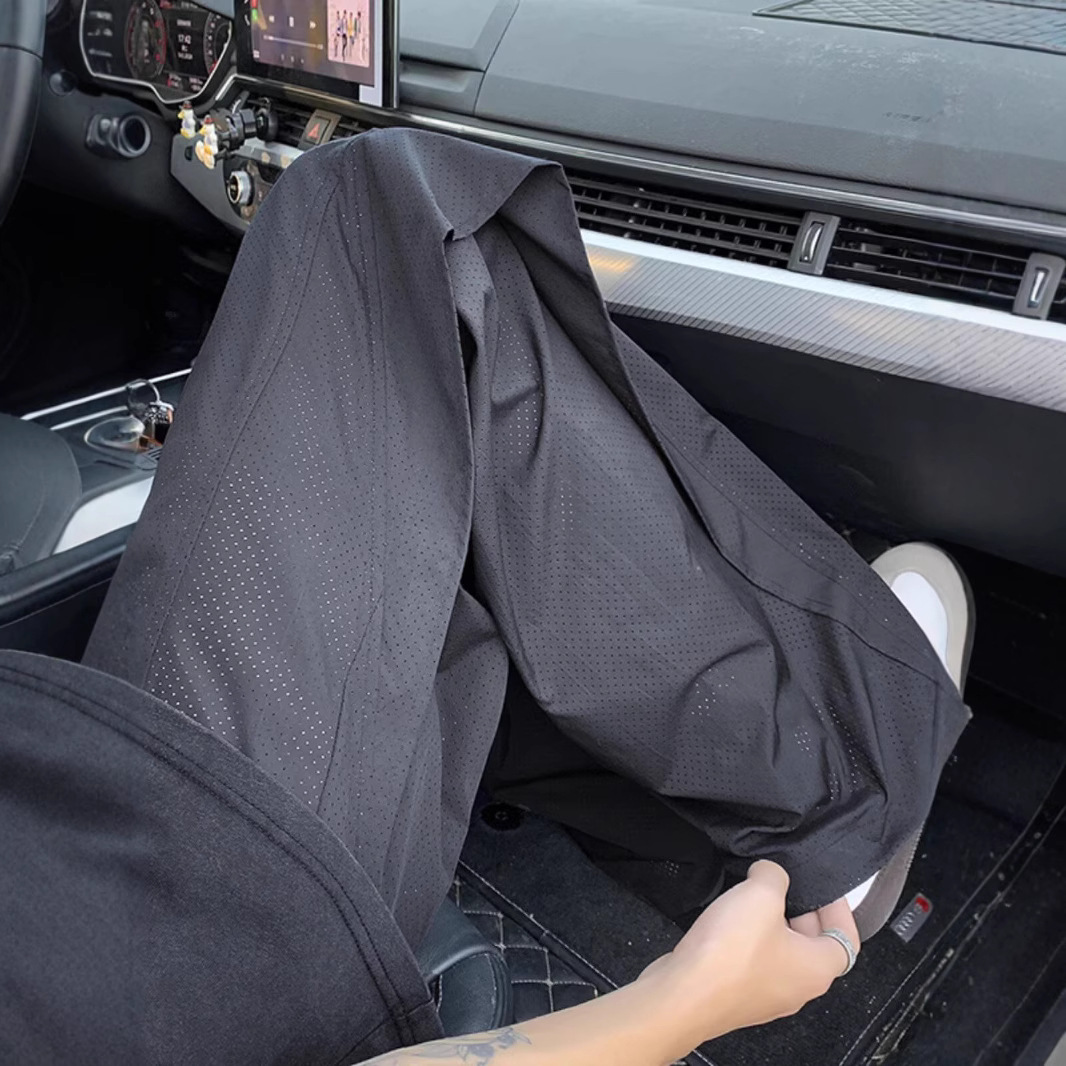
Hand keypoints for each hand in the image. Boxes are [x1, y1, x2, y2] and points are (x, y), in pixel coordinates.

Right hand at [640, 861, 860, 1046]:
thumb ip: (773, 875)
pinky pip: (753, 963)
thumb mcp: (759, 894)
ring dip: (772, 926)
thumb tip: (770, 874)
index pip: (847, 939)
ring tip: (752, 900)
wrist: (682, 994)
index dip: (838, 908)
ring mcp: (766, 996)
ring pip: (781, 954)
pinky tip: (727, 923)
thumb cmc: (729, 954)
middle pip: (813, 946)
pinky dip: (747, 941)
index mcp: (817, 969)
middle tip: (784, 887)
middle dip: (801, 912)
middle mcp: (797, 989)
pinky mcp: (737, 996)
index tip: (825, 888)